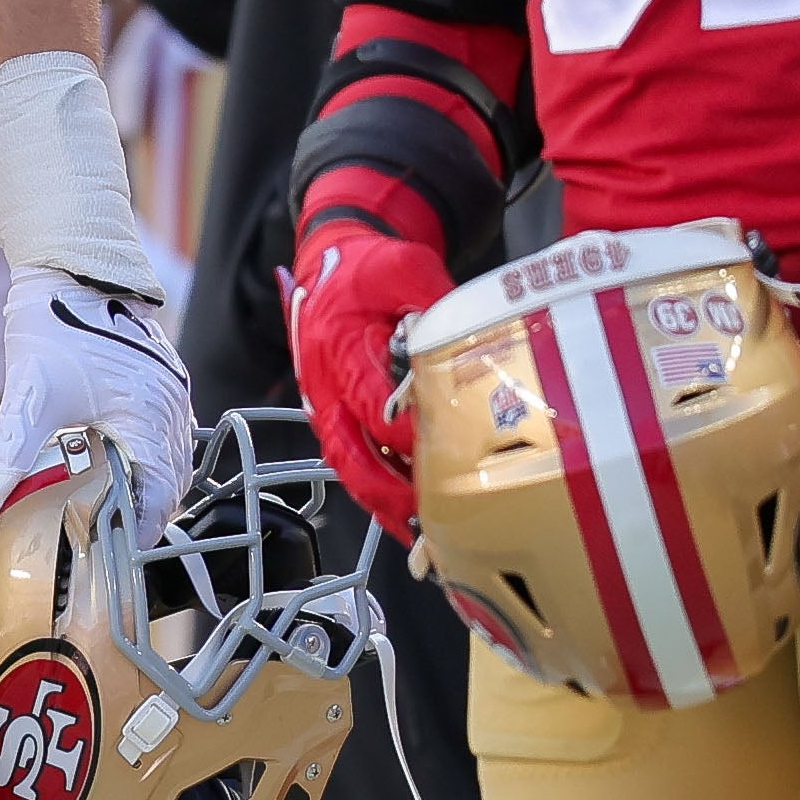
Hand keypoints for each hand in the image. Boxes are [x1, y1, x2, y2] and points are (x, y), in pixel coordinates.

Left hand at [0, 271, 194, 536]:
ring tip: (119, 511)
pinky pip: (168, 431)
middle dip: (148, 512)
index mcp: (149, 416)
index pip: (159, 493)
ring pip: (173, 455)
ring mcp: (172, 389)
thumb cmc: (57, 322)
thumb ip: (8, 448)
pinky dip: (150, 456)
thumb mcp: (30, 392)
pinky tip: (118, 462)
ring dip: (150, 485)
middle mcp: (171, 405)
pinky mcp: (163, 377)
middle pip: (171, 479)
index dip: (142, 529)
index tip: (122, 555)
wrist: (73, 264)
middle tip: (117, 541)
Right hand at [282, 226, 447, 541]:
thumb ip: (434, 298)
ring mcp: (327, 407)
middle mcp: (324, 387)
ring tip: (422, 536)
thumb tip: (474, 328)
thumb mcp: (405, 266)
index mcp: (337, 349)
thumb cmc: (371, 268)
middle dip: (387, 490)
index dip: (407, 433)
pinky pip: (353, 463)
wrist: (336, 263)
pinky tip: (410, 517)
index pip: (371, 404)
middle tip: (428, 515)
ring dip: (382, 503)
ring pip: (348, 467)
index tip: (447, 451)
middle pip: (349, 452)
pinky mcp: (337, 418)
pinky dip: (379, 494)